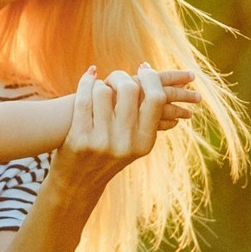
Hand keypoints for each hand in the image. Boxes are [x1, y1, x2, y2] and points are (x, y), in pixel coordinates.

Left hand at [56, 63, 199, 189]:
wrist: (78, 183)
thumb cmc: (107, 155)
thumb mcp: (133, 144)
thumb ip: (145, 118)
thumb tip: (172, 87)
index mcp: (144, 142)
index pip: (156, 98)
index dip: (151, 78)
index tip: (144, 68)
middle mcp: (126, 143)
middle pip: (130, 89)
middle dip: (121, 76)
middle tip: (115, 78)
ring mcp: (102, 141)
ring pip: (104, 91)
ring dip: (100, 83)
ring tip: (99, 86)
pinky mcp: (80, 139)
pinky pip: (83, 99)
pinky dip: (85, 83)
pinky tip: (89, 76)